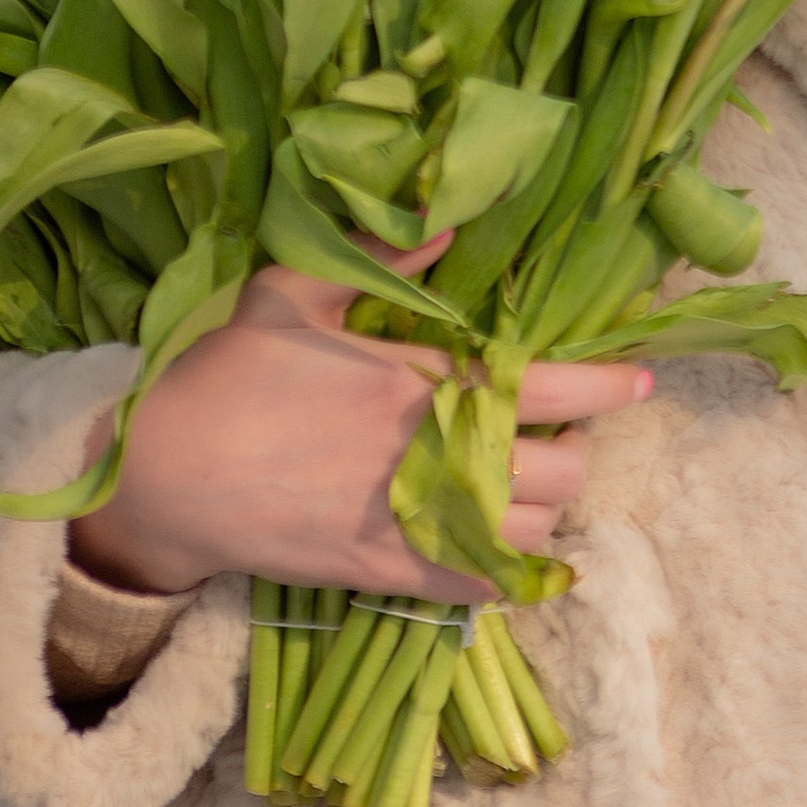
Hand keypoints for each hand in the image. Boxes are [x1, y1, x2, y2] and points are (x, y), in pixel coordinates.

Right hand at [63, 240, 653, 603]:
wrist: (168, 473)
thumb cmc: (229, 372)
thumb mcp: (294, 289)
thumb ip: (377, 254)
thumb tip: (446, 219)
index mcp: (421, 380)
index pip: (551, 388)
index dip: (608, 388)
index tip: (639, 382)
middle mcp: (433, 456)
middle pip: (559, 471)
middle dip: (574, 451)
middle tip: (559, 433)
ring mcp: (414, 522)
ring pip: (530, 533)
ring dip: (544, 508)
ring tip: (529, 484)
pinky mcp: (387, 572)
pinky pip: (482, 587)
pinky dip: (509, 573)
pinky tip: (505, 548)